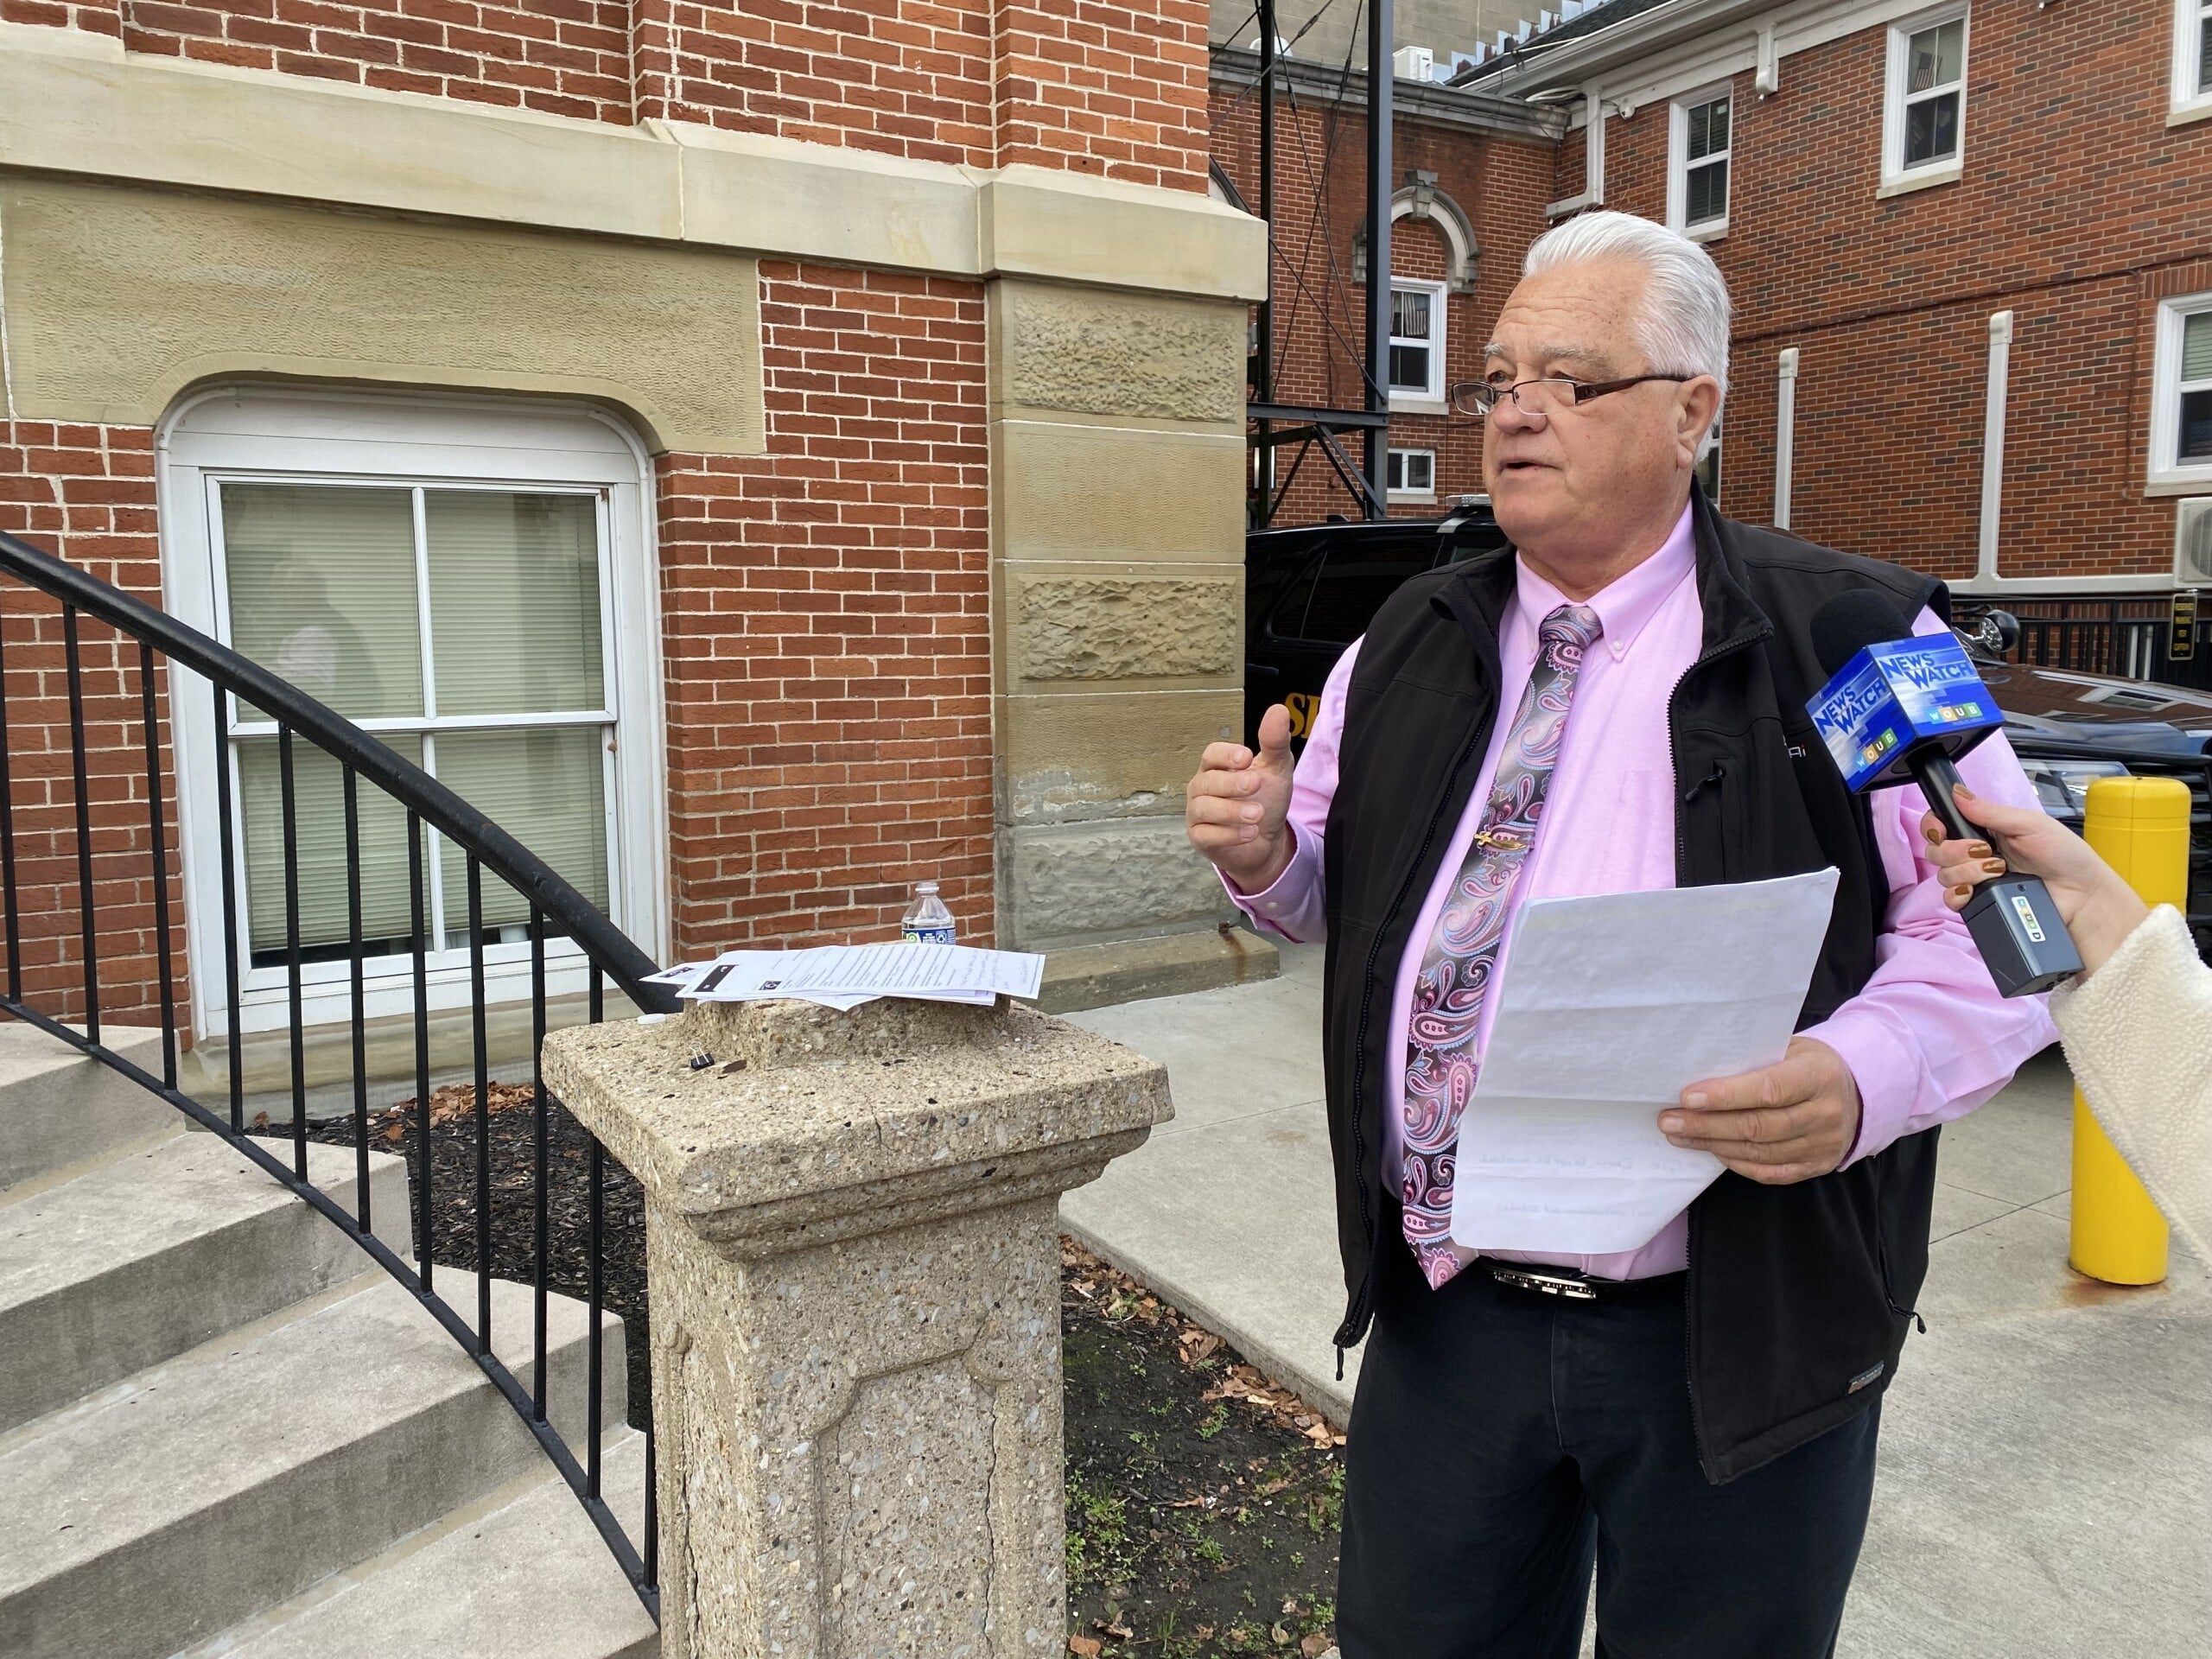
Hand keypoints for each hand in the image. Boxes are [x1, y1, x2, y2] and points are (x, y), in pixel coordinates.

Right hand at [1186, 705, 1297, 892]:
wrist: (1267, 841)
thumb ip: (1275, 742)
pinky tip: (1251, 832)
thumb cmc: (1266, 799)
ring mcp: (1198, 814)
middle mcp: (1202, 788)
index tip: (1246, 758)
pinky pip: (1206, 835)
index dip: (1225, 755)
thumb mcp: (1276, 769)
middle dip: (1231, 783)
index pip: (1211, 754)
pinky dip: (1229, 834)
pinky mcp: (1200, 839)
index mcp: (1217, 767)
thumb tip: (1279, 709)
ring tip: (1257, 814)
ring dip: (1232, 811)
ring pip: (1204, 808)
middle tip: (1256, 784)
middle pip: (1206, 781)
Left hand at [1659, 1036, 1861, 1184]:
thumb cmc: (1810, 1064)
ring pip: (1759, 1152)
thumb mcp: (1792, 1048)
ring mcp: (1823, 1144)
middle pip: (1759, 1126)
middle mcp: (1825, 1114)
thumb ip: (1756, 1058)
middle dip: (1707, 1125)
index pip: (1768, 1089)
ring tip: (1679, 1134)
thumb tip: (1700, 1069)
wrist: (1860, 1094)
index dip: (1726, 1096)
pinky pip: (1769, 1171)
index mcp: (1819, 1076)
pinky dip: (1736, 1162)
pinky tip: (1711, 1149)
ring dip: (1713, 1144)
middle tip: (1669, 1120)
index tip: (1687, 1097)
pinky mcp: (1817, 1166)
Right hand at [1919, 784, 2147, 975]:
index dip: (1936, 825)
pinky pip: (1951, 900)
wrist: (2082, 896)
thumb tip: (1957, 793)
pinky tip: (1978, 889)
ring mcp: (1977, 879)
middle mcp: (1976, 853)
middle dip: (1956, 850)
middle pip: (1937, 850)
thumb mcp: (2030, 824)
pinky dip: (1960, 894)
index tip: (1945, 829)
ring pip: (1944, 875)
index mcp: (1986, 829)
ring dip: (1967, 871)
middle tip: (1986, 851)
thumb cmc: (2066, 856)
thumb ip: (1990, 811)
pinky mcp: (1980, 902)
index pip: (1943, 822)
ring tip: (1998, 871)